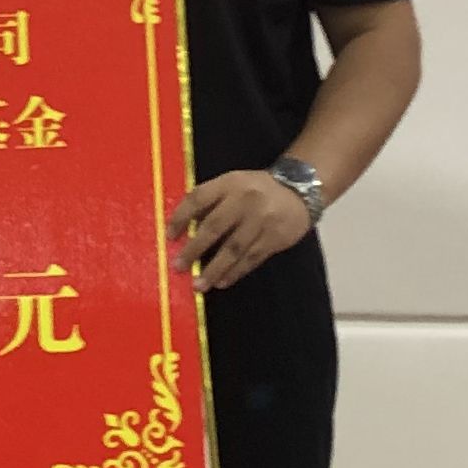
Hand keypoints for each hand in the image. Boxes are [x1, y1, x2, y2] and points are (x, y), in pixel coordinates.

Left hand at [166, 169, 313, 292]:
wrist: (299, 191)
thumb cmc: (256, 189)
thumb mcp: (233, 184)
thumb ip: (211, 200)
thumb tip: (183, 227)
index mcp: (229, 183)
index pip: (198, 198)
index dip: (181, 217)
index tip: (168, 237)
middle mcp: (244, 200)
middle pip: (214, 226)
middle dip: (194, 249)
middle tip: (179, 267)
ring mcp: (261, 220)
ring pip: (233, 248)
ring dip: (214, 269)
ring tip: (198, 284)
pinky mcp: (274, 238)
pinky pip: (251, 258)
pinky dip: (235, 272)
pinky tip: (222, 282)